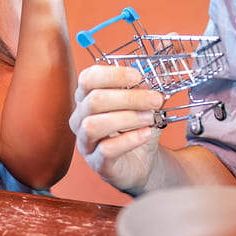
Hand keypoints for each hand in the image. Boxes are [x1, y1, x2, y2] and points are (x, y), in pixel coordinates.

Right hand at [69, 64, 165, 194]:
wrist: (140, 162)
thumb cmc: (135, 130)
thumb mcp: (141, 105)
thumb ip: (144, 89)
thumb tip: (154, 73)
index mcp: (87, 98)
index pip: (88, 78)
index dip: (112, 74)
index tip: (137, 76)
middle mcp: (80, 118)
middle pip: (94, 100)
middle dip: (128, 98)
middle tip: (154, 100)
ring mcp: (85, 142)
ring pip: (94, 125)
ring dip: (127, 118)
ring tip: (149, 118)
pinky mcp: (97, 162)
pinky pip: (106, 150)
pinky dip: (129, 140)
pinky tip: (145, 134)